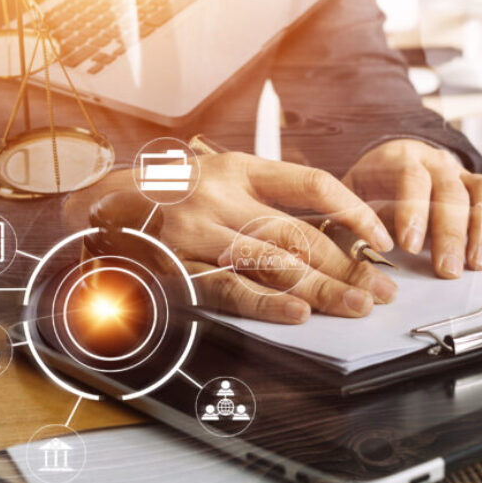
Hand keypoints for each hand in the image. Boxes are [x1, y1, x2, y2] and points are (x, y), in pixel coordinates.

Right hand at [89, 153, 397, 323]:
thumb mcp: (221, 172)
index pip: (312, 184)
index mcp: (239, 167)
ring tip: (359, 305)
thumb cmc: (173, 193)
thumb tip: (335, 223)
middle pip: (300, 233)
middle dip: (348, 264)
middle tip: (383, 288)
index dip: (354, 211)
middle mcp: (221, 197)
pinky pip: (231, 289)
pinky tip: (299, 314)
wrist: (98, 206)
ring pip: (274, 264)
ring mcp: (199, 235)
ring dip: (323, 289)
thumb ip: (269, 191)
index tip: (382, 238)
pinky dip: (268, 304)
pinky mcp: (180, 270)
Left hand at [342, 139, 481, 277]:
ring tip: (478, 264)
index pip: (413, 177)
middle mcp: (439, 164)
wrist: (392, 165)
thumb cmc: (371, 189)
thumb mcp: (350, 198)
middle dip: (452, 233)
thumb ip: (350, 220)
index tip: (409, 245)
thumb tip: (350, 250)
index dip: (414, 209)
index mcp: (401, 160)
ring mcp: (466, 176)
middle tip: (448, 269)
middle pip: (454, 191)